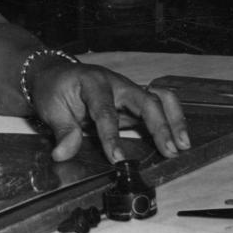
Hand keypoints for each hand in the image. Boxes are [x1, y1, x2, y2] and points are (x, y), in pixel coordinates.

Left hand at [28, 62, 189, 163]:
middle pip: (144, 100)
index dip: (111, 135)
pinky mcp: (134, 101)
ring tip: (182, 145)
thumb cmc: (54, 89)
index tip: (116, 157)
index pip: (105, 111)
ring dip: (173, 121)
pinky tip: (178, 137)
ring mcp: (128, 90)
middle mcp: (116, 83)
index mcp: (92, 83)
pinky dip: (172, 118)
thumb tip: (63, 154)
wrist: (57, 75)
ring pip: (159, 99)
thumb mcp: (51, 109)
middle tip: (168, 150)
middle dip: (159, 126)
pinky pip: (159, 104)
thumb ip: (62, 131)